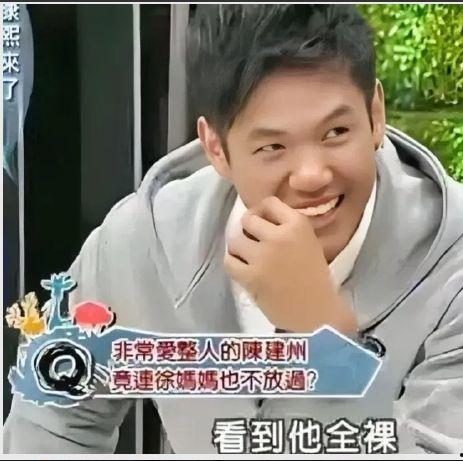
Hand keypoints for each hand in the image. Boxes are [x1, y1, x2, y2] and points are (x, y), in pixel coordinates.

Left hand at [225, 196, 357, 333]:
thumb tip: (260, 218)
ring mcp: (263, 256)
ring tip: (246, 255)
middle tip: (253, 239)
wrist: (318, 311)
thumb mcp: (309, 242)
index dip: (261, 211)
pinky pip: (230, 261)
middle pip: (248, 219)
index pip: (269, 202)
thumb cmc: (316, 278)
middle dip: (248, 228)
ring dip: (239, 246)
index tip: (262, 221)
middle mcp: (279, 236)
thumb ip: (287, 228)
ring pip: (235, 239)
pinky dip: (233, 263)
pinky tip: (242, 268)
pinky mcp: (251, 276)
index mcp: (298, 225)